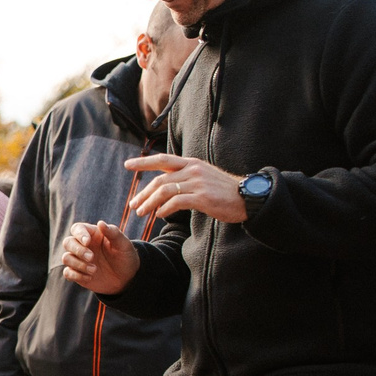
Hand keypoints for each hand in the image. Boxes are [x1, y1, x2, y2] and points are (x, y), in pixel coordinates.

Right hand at [59, 221, 139, 294]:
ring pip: (66, 258)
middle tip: (92, 258)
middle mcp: (83, 246)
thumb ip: (113, 233)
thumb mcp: (124, 244)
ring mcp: (79, 260)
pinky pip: (67, 273)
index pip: (77, 228)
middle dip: (78, 250)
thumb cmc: (125, 257)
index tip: (87, 242)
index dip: (79, 234)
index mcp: (93, 235)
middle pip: (67, 242)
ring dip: (78, 264)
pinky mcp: (77, 273)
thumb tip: (100, 223)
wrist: (127, 278)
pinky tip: (90, 277)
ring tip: (94, 270)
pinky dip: (77, 275)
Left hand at [125, 153, 251, 223]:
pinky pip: (176, 202)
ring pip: (164, 191)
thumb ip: (185, 177)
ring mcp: (198, 183)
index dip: (143, 162)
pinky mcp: (202, 197)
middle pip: (159, 179)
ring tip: (142, 212)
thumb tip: (166, 186)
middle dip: (143, 193)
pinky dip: (165, 209)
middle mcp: (192, 170)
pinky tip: (159, 215)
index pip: (162, 160)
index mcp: (191, 163)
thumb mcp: (203, 177)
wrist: (248, 197)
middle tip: (133, 204)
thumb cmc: (224, 191)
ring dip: (149, 203)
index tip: (127, 165)